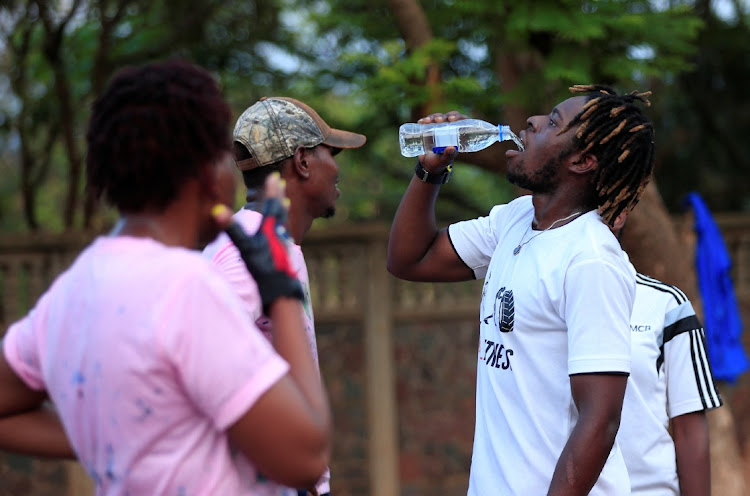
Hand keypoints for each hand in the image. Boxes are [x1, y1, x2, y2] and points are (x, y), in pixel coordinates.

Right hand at [217, 174, 303, 311]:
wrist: (280, 292)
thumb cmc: (261, 270)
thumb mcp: (243, 248)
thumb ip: (231, 228)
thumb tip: (216, 209)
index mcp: (268, 229)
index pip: (270, 205)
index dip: (270, 191)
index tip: (273, 176)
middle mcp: (278, 235)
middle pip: (279, 211)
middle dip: (278, 195)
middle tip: (281, 182)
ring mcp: (283, 246)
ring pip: (283, 223)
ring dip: (283, 210)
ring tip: (286, 201)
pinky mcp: (284, 256)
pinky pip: (284, 235)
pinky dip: (283, 227)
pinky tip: (283, 231)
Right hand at [416, 111, 469, 172]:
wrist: (427, 165)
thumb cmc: (439, 163)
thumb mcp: (444, 160)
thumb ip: (448, 156)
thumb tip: (451, 148)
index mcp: (458, 136)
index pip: (463, 123)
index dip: (460, 117)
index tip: (452, 119)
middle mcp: (450, 130)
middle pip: (451, 117)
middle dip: (445, 116)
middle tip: (439, 120)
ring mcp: (440, 128)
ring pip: (440, 117)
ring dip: (434, 117)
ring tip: (428, 121)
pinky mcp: (431, 128)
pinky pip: (429, 121)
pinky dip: (425, 120)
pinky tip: (421, 122)